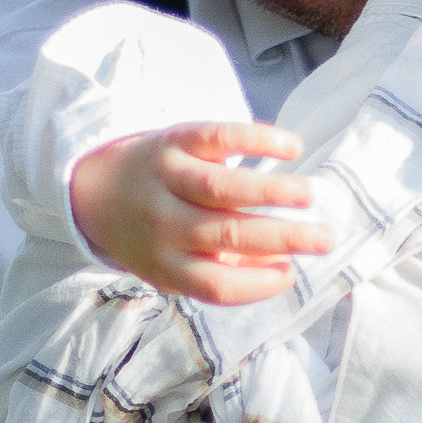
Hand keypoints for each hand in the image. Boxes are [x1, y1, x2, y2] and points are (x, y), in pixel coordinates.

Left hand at [68, 123, 330, 305]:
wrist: (95, 189)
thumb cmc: (152, 235)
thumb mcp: (173, 266)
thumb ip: (221, 271)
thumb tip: (281, 270)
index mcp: (165, 264)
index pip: (215, 283)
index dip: (257, 285)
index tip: (290, 275)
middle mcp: (163, 224)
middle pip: (228, 235)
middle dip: (283, 238)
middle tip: (325, 238)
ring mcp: (166, 179)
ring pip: (222, 188)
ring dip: (272, 192)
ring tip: (310, 196)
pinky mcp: (173, 140)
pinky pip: (217, 138)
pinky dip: (256, 140)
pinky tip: (291, 146)